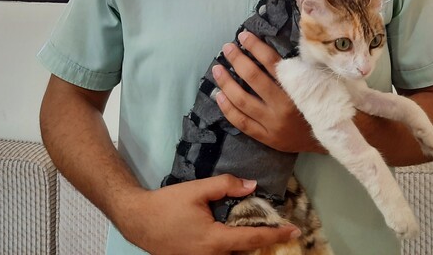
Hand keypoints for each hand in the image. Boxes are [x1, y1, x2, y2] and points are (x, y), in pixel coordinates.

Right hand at [120, 175, 299, 254]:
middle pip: (246, 253)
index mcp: (215, 241)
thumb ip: (226, 186)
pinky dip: (233, 248)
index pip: (252, 239)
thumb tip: (252, 185)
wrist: (138, 220)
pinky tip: (237, 235)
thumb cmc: (167, 205)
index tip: (294, 230)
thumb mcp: (197, 190)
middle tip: (280, 228)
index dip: (275, 235)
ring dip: (247, 246)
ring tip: (261, 230)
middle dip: (263, 242)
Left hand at [213, 30, 323, 153]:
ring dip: (227, 83)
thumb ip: (297, 67)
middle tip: (227, 48)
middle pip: (253, 78)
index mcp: (297, 88)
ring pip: (242, 101)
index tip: (243, 36)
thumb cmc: (325, 101)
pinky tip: (219, 96)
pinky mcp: (267, 138)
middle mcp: (282, 106)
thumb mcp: (316, 79)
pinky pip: (242, 122)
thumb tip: (270, 48)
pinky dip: (228, 109)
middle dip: (237, 60)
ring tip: (217, 69)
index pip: (271, 62)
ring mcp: (272, 124)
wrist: (335, 135)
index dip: (255, 47)